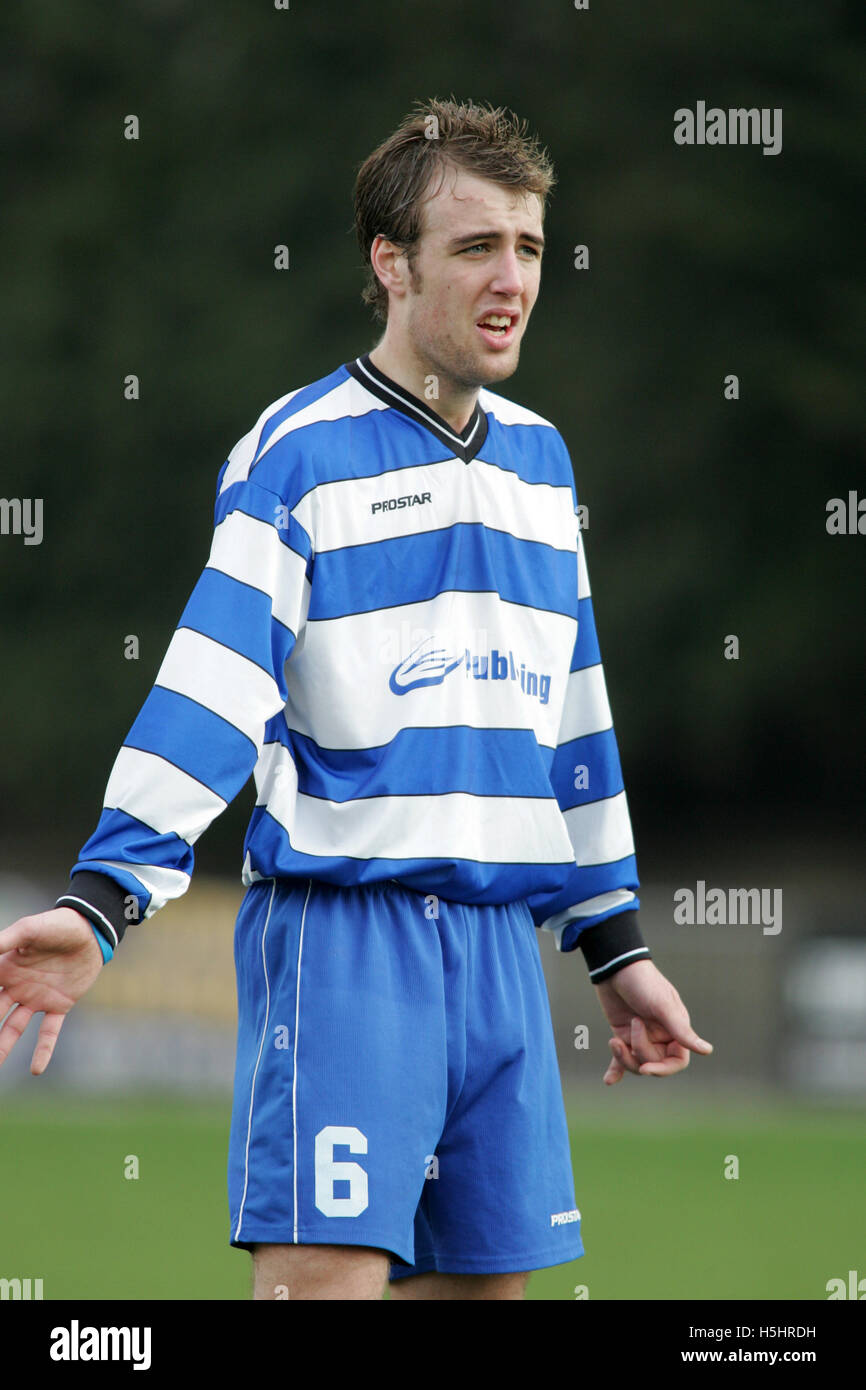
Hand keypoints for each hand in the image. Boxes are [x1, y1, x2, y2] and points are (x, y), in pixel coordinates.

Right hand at [0, 908, 104, 1074]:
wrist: (91, 930)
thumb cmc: (57, 925)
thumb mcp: (29, 930)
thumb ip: (5, 941)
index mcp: (6, 969)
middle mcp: (17, 987)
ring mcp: (38, 998)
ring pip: (14, 1027)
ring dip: (3, 1046)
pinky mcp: (60, 1004)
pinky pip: (49, 1031)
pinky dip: (43, 1050)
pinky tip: (37, 1070)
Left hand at [593, 958, 712, 1084]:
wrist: (615, 967)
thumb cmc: (644, 983)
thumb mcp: (662, 1006)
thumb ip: (681, 1030)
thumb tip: (707, 1050)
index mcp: (675, 1029)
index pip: (677, 1061)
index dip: (663, 1069)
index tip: (646, 1068)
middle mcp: (660, 1036)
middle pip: (653, 1063)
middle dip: (639, 1053)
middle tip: (632, 1026)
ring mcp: (641, 1036)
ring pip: (636, 1062)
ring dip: (623, 1058)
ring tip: (614, 1041)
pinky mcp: (623, 1034)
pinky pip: (622, 1058)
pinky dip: (616, 1069)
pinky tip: (609, 1080)